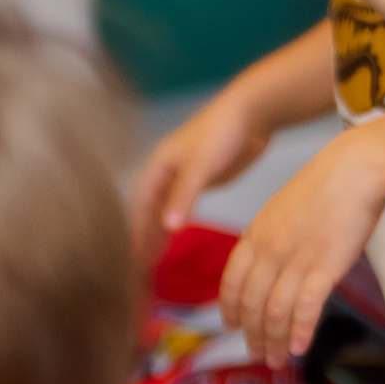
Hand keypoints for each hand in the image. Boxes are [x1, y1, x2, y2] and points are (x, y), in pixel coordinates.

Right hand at [129, 89, 272, 262]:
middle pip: (147, 213)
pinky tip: (173, 240)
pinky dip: (173, 226)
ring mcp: (181, 178)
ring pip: (162, 212)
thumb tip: (166, 229)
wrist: (251, 112)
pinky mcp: (199, 180)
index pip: (139, 210)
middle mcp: (164, 174)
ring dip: (156, 236)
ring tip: (151, 263)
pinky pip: (179, 209)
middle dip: (142, 241)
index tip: (132, 263)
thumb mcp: (199, 166)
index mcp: (157, 168)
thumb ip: (183, 197)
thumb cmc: (221, 133)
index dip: (135, 236)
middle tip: (140, 271)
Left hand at [219, 131, 384, 365]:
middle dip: (252, 334)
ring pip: (275, 312)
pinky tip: (300, 348)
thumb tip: (268, 266)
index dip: (229, 309)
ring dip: (274, 342)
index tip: (231, 327)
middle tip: (258, 354)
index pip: (232, 282)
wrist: (355, 170)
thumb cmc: (325, 187)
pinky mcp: (324, 268)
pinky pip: (305, 309)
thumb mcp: (283, 210)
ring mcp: (296, 260)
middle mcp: (270, 251)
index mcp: (255, 235)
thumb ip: (271, 239)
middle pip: (251, 304)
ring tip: (278, 360)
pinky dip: (300, 332)